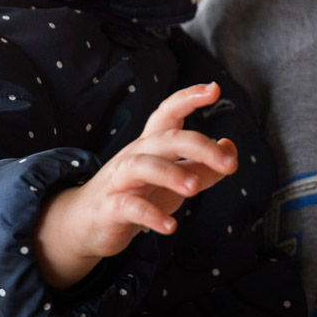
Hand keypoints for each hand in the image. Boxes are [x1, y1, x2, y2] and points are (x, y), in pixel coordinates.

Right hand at [33, 82, 237, 288]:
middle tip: (229, 164)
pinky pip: (128, 206)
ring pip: (142, 166)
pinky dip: (150, 216)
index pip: (168, 112)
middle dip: (198, 145)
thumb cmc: (136, 194)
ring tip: (194, 188)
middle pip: (165, 138)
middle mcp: (135, 155)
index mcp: (152, 144)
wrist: (86, 224)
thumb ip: (203, 167)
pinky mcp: (109, 208)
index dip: (189, 97)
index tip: (214, 89)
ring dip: (170, 174)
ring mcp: (120, 180)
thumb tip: (230, 148)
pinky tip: (170, 227)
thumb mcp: (174, 181)